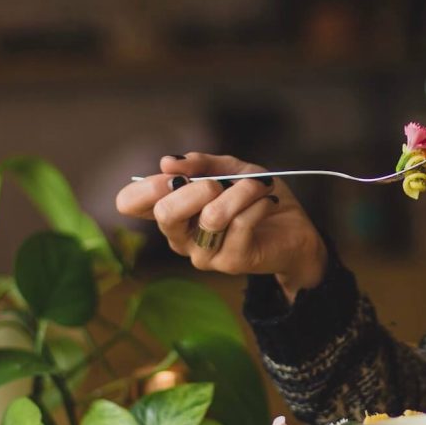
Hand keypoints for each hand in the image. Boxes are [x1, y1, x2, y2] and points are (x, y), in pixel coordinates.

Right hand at [114, 153, 326, 297]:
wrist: (296, 230)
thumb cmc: (256, 198)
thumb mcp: (230, 170)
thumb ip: (201, 163)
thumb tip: (168, 162)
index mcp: (171, 212)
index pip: (129, 203)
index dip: (147, 185)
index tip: (177, 174)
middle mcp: (179, 237)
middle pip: (165, 213)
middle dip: (197, 188)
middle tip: (221, 183)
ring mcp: (203, 254)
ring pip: (212, 216)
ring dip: (241, 191)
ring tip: (259, 185)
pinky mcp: (230, 262)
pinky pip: (241, 223)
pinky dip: (258, 203)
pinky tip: (268, 201)